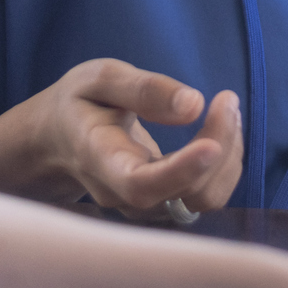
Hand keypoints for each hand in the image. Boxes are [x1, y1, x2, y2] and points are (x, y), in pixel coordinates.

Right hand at [28, 57, 243, 215]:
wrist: (59, 140)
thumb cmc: (80, 104)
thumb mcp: (99, 79)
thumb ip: (144, 90)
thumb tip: (194, 105)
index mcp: (100, 161)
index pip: (140, 184)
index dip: (181, 171)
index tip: (212, 145)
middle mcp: (123, 196)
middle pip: (186, 193)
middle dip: (220, 145)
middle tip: (227, 98)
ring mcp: (146, 208)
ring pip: (204, 198)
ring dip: (228, 154)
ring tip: (226, 107)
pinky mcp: (165, 206)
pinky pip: (207, 195)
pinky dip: (225, 163)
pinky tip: (221, 129)